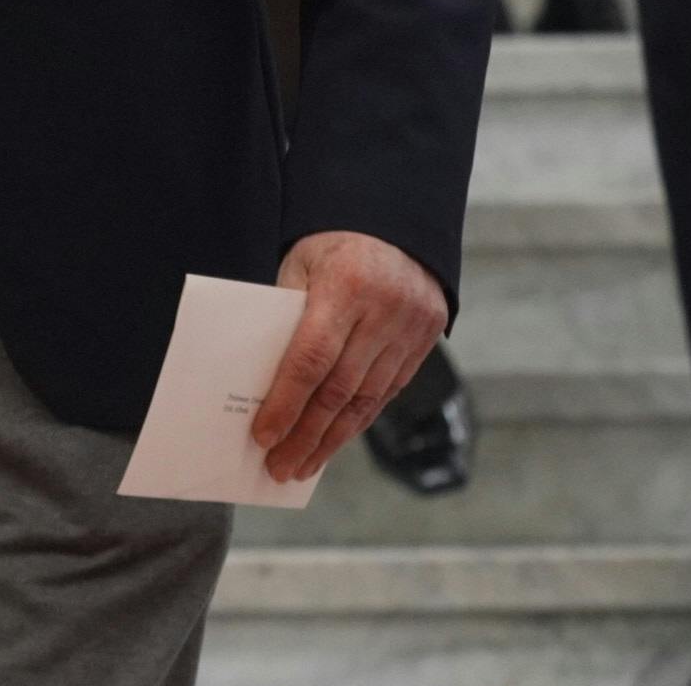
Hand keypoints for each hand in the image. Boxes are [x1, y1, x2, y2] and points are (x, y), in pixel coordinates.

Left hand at [252, 231, 449, 482]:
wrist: (398, 222)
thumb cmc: (334, 244)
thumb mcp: (301, 265)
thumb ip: (287, 317)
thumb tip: (261, 383)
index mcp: (346, 285)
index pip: (311, 358)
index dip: (285, 403)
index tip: (263, 437)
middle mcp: (384, 310)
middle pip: (339, 389)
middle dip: (306, 435)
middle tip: (279, 467)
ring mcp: (411, 326)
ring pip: (367, 399)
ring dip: (333, 439)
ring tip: (304, 465)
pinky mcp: (429, 338)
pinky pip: (389, 391)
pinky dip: (360, 419)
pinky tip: (336, 439)